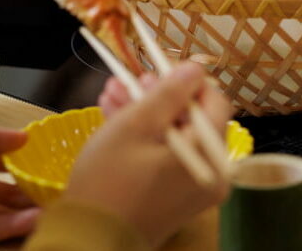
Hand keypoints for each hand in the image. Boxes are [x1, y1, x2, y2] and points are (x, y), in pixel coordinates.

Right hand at [65, 62, 232, 247]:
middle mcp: (213, 173)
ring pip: (175, 137)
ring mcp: (194, 189)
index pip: (215, 102)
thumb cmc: (109, 180)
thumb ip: (169, 93)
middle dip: (159, 97)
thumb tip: (195, 68)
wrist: (86, 241)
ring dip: (146, 114)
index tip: (160, 70)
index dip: (188, 82)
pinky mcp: (174, 198)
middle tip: (130, 80)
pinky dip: (146, 140)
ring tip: (113, 93)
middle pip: (192, 120)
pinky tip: (116, 117)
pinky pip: (167, 158)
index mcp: (211, 154)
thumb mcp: (136, 126)